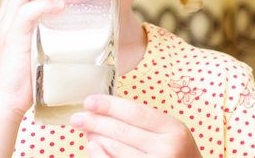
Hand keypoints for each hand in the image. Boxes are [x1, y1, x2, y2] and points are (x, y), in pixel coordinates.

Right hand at [0, 0, 70, 117]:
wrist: (3, 100)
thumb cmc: (22, 74)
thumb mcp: (32, 44)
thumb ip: (42, 28)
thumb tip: (64, 18)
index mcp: (9, 15)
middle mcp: (5, 16)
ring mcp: (7, 27)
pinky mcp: (12, 39)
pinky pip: (26, 14)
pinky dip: (44, 5)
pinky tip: (60, 5)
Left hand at [70, 95, 201, 157]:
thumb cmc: (177, 154)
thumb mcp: (169, 132)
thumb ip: (144, 122)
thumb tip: (103, 112)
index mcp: (174, 129)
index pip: (135, 112)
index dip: (109, 106)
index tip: (89, 101)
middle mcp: (168, 150)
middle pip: (123, 131)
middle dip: (96, 122)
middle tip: (77, 117)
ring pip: (117, 150)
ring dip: (96, 139)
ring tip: (85, 131)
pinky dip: (102, 156)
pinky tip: (93, 147)